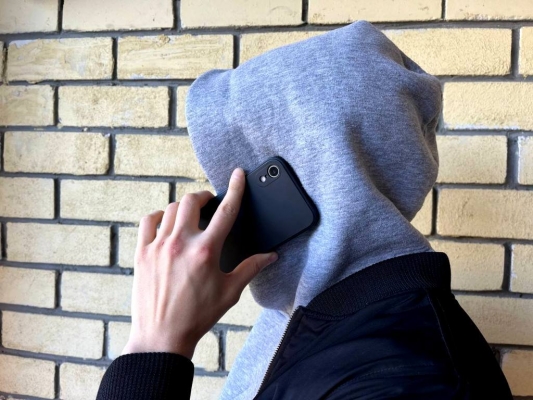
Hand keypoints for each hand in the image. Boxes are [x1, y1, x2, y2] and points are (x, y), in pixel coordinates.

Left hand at [122, 168, 277, 358]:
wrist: (162, 336)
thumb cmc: (197, 316)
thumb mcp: (230, 292)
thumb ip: (251, 268)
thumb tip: (271, 256)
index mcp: (207, 251)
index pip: (226, 211)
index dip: (235, 189)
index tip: (237, 174)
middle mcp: (181, 243)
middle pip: (192, 201)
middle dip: (203, 196)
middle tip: (209, 203)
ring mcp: (158, 246)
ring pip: (170, 209)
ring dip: (182, 207)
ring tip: (189, 216)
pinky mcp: (142, 253)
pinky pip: (147, 221)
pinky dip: (157, 216)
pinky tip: (165, 223)